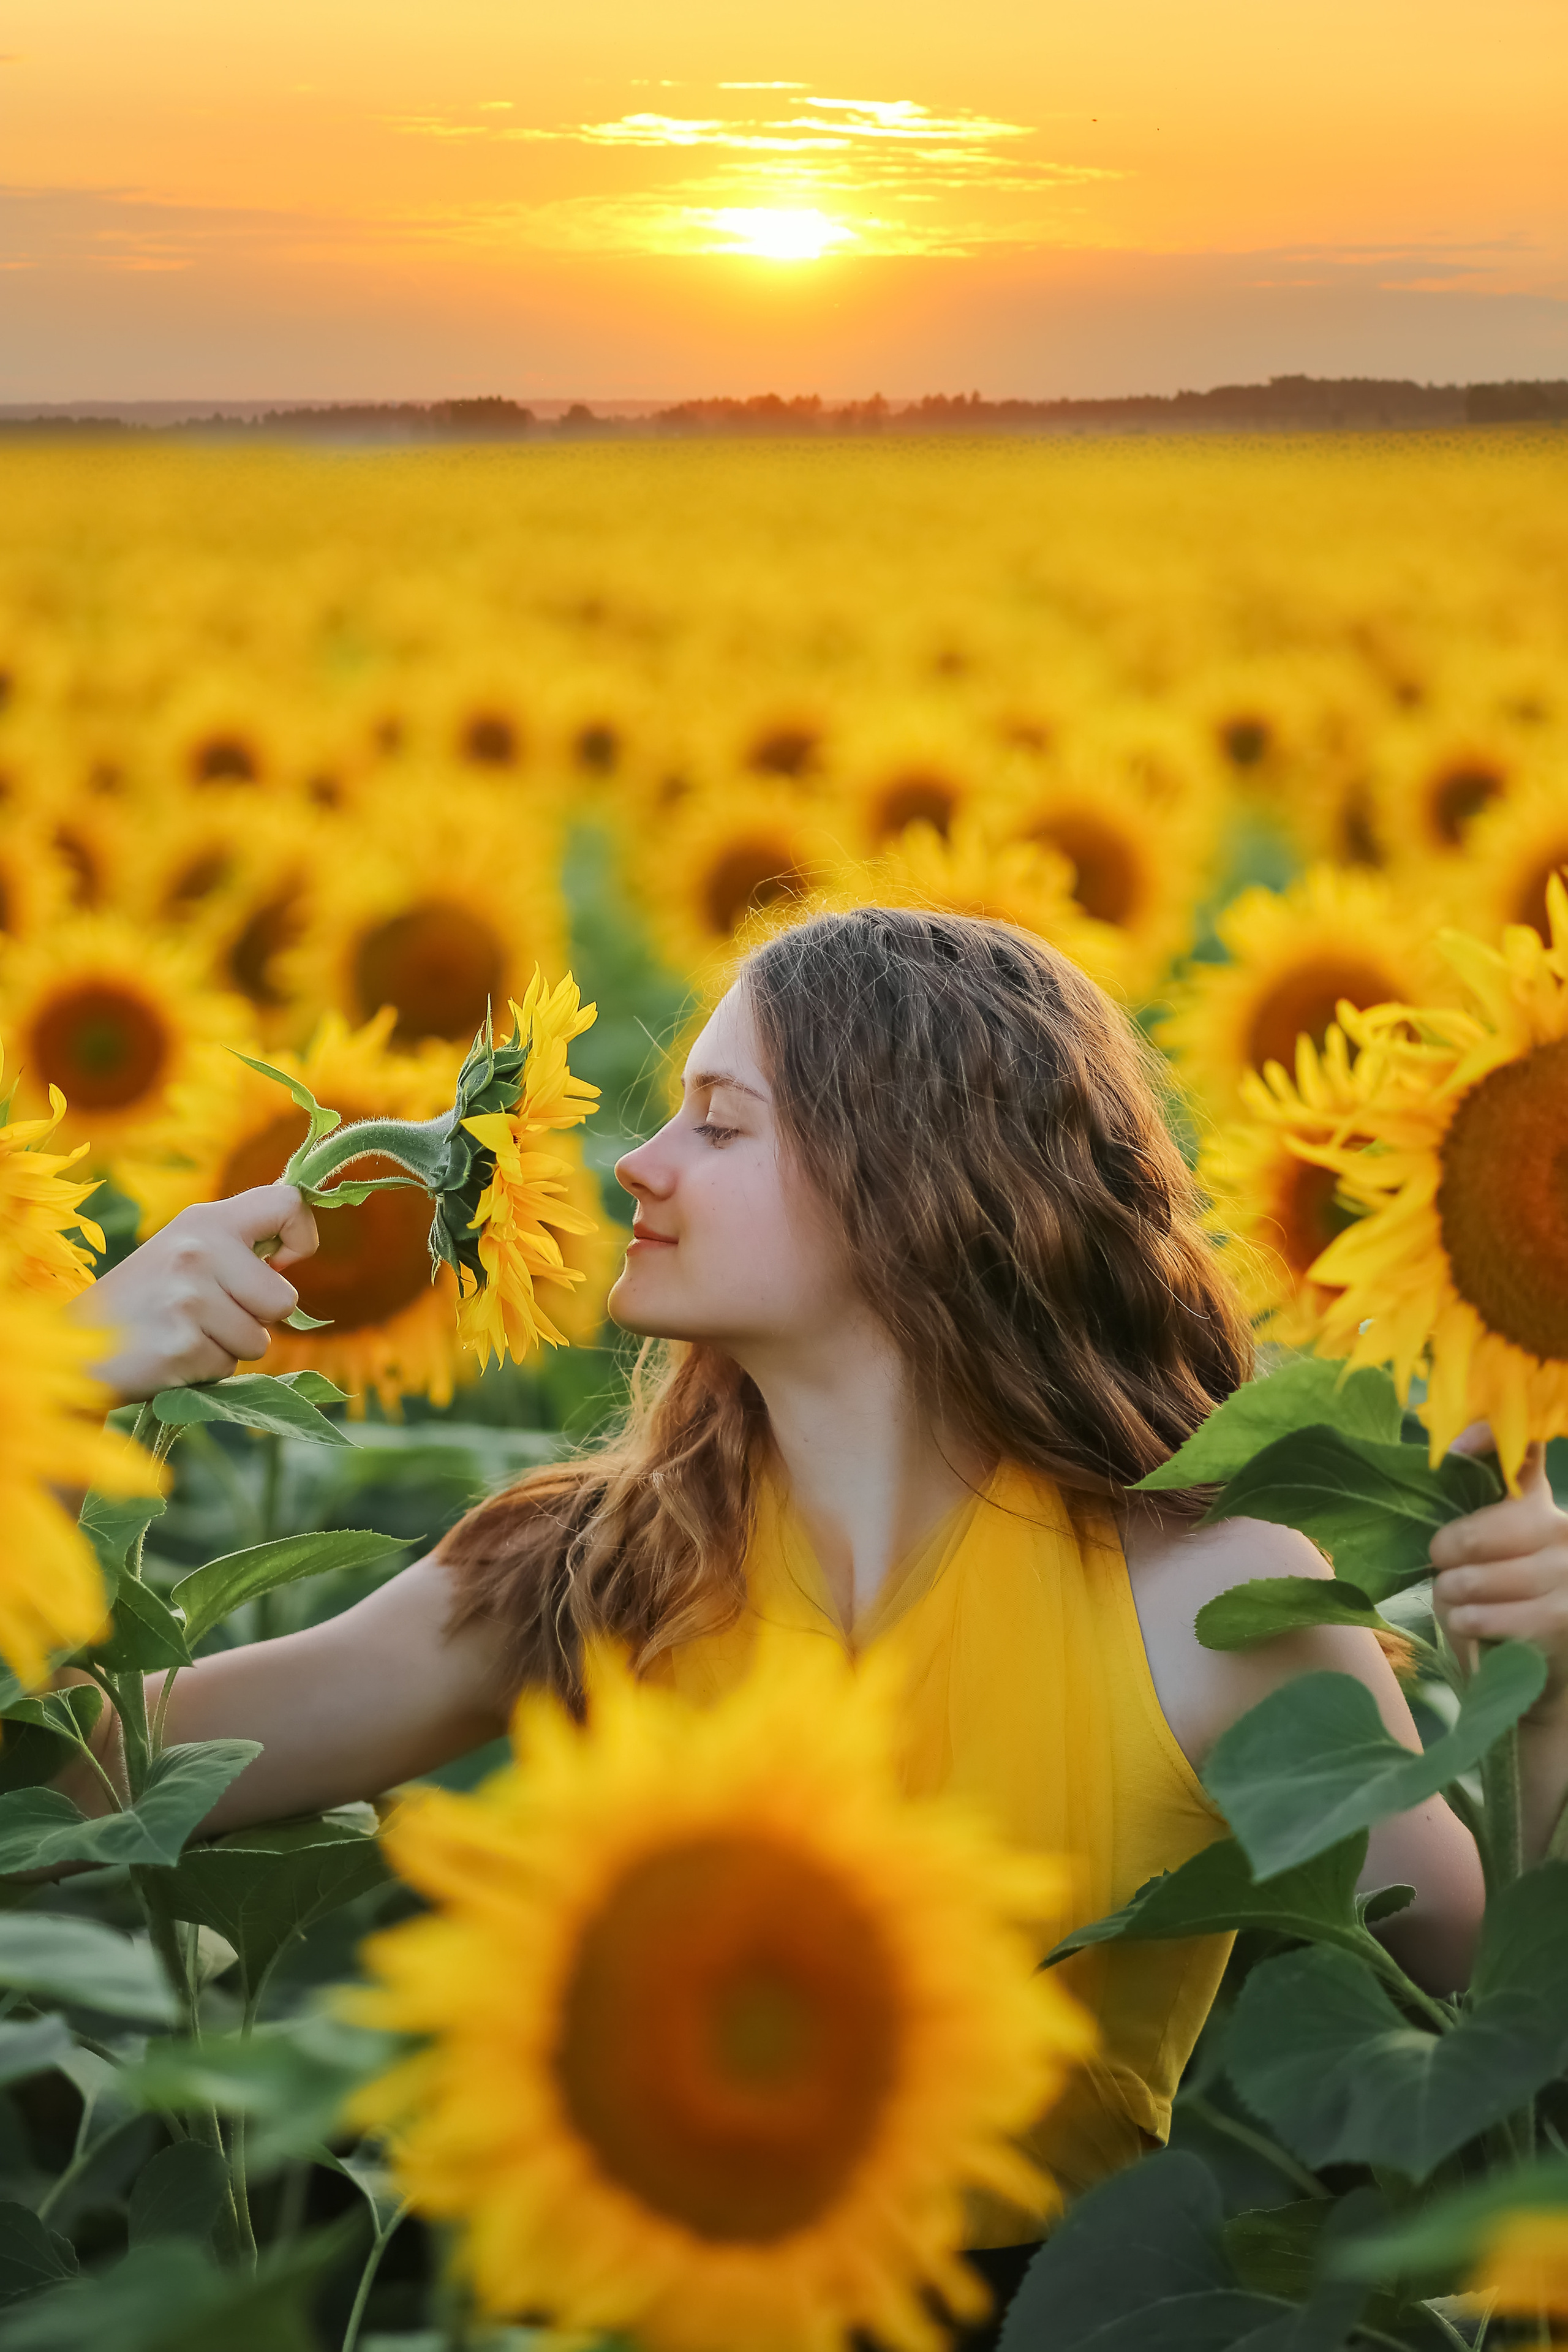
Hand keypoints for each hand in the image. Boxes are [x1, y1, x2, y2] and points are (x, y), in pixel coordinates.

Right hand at [68, 1186, 319, 1401]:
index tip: (283, 1262)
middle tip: (208, 1314)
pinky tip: (170, 1354)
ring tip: (185, 1333)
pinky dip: (205, 1369)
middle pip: (285, 1299)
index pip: (287, 1203)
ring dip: (229, 1347)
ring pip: (259, 1340)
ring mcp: (189, 1299)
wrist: (75, 1343)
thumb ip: (238, 1245)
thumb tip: (294, 1253)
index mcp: (205, 1220)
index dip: (302, 1237)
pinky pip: (228, 1367)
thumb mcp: (185, 1249)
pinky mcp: (181, 1346)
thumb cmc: (144, 1298)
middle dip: (257, 1318)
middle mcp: (198, 1251)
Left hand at [1431, 1437, 1567, 1708]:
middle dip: (1453, 1547)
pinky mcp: (1564, 1619)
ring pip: (1487, 1577)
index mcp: (1539, 1502)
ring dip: (1457, 1592)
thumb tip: (1433, 1491)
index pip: (1525, 1454)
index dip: (1489, 1440)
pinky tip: (1468, 1622)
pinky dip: (1469, 1621)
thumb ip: (1470, 1517)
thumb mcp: (1484, 1551)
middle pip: (1493, 1527)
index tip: (1456, 1448)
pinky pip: (1494, 1616)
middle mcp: (1564, 1530)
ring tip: (1456, 1598)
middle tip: (1441, 1562)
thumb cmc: (1499, 1598)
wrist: (1536, 1665)